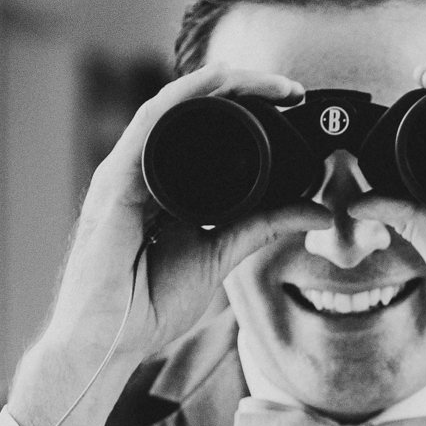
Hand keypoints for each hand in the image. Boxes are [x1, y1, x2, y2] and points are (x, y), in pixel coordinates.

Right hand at [8, 64, 335, 425]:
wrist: (107, 342)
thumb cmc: (148, 305)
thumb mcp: (223, 254)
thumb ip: (265, 228)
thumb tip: (318, 212)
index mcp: (167, 185)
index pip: (208, 131)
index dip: (250, 109)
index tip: (295, 105)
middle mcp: (143, 171)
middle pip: (192, 110)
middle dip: (244, 89)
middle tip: (292, 89)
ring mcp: (125, 172)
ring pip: (173, 106)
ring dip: (221, 85)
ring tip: (266, 82)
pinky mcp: (114, 182)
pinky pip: (148, 125)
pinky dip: (183, 100)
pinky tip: (214, 85)